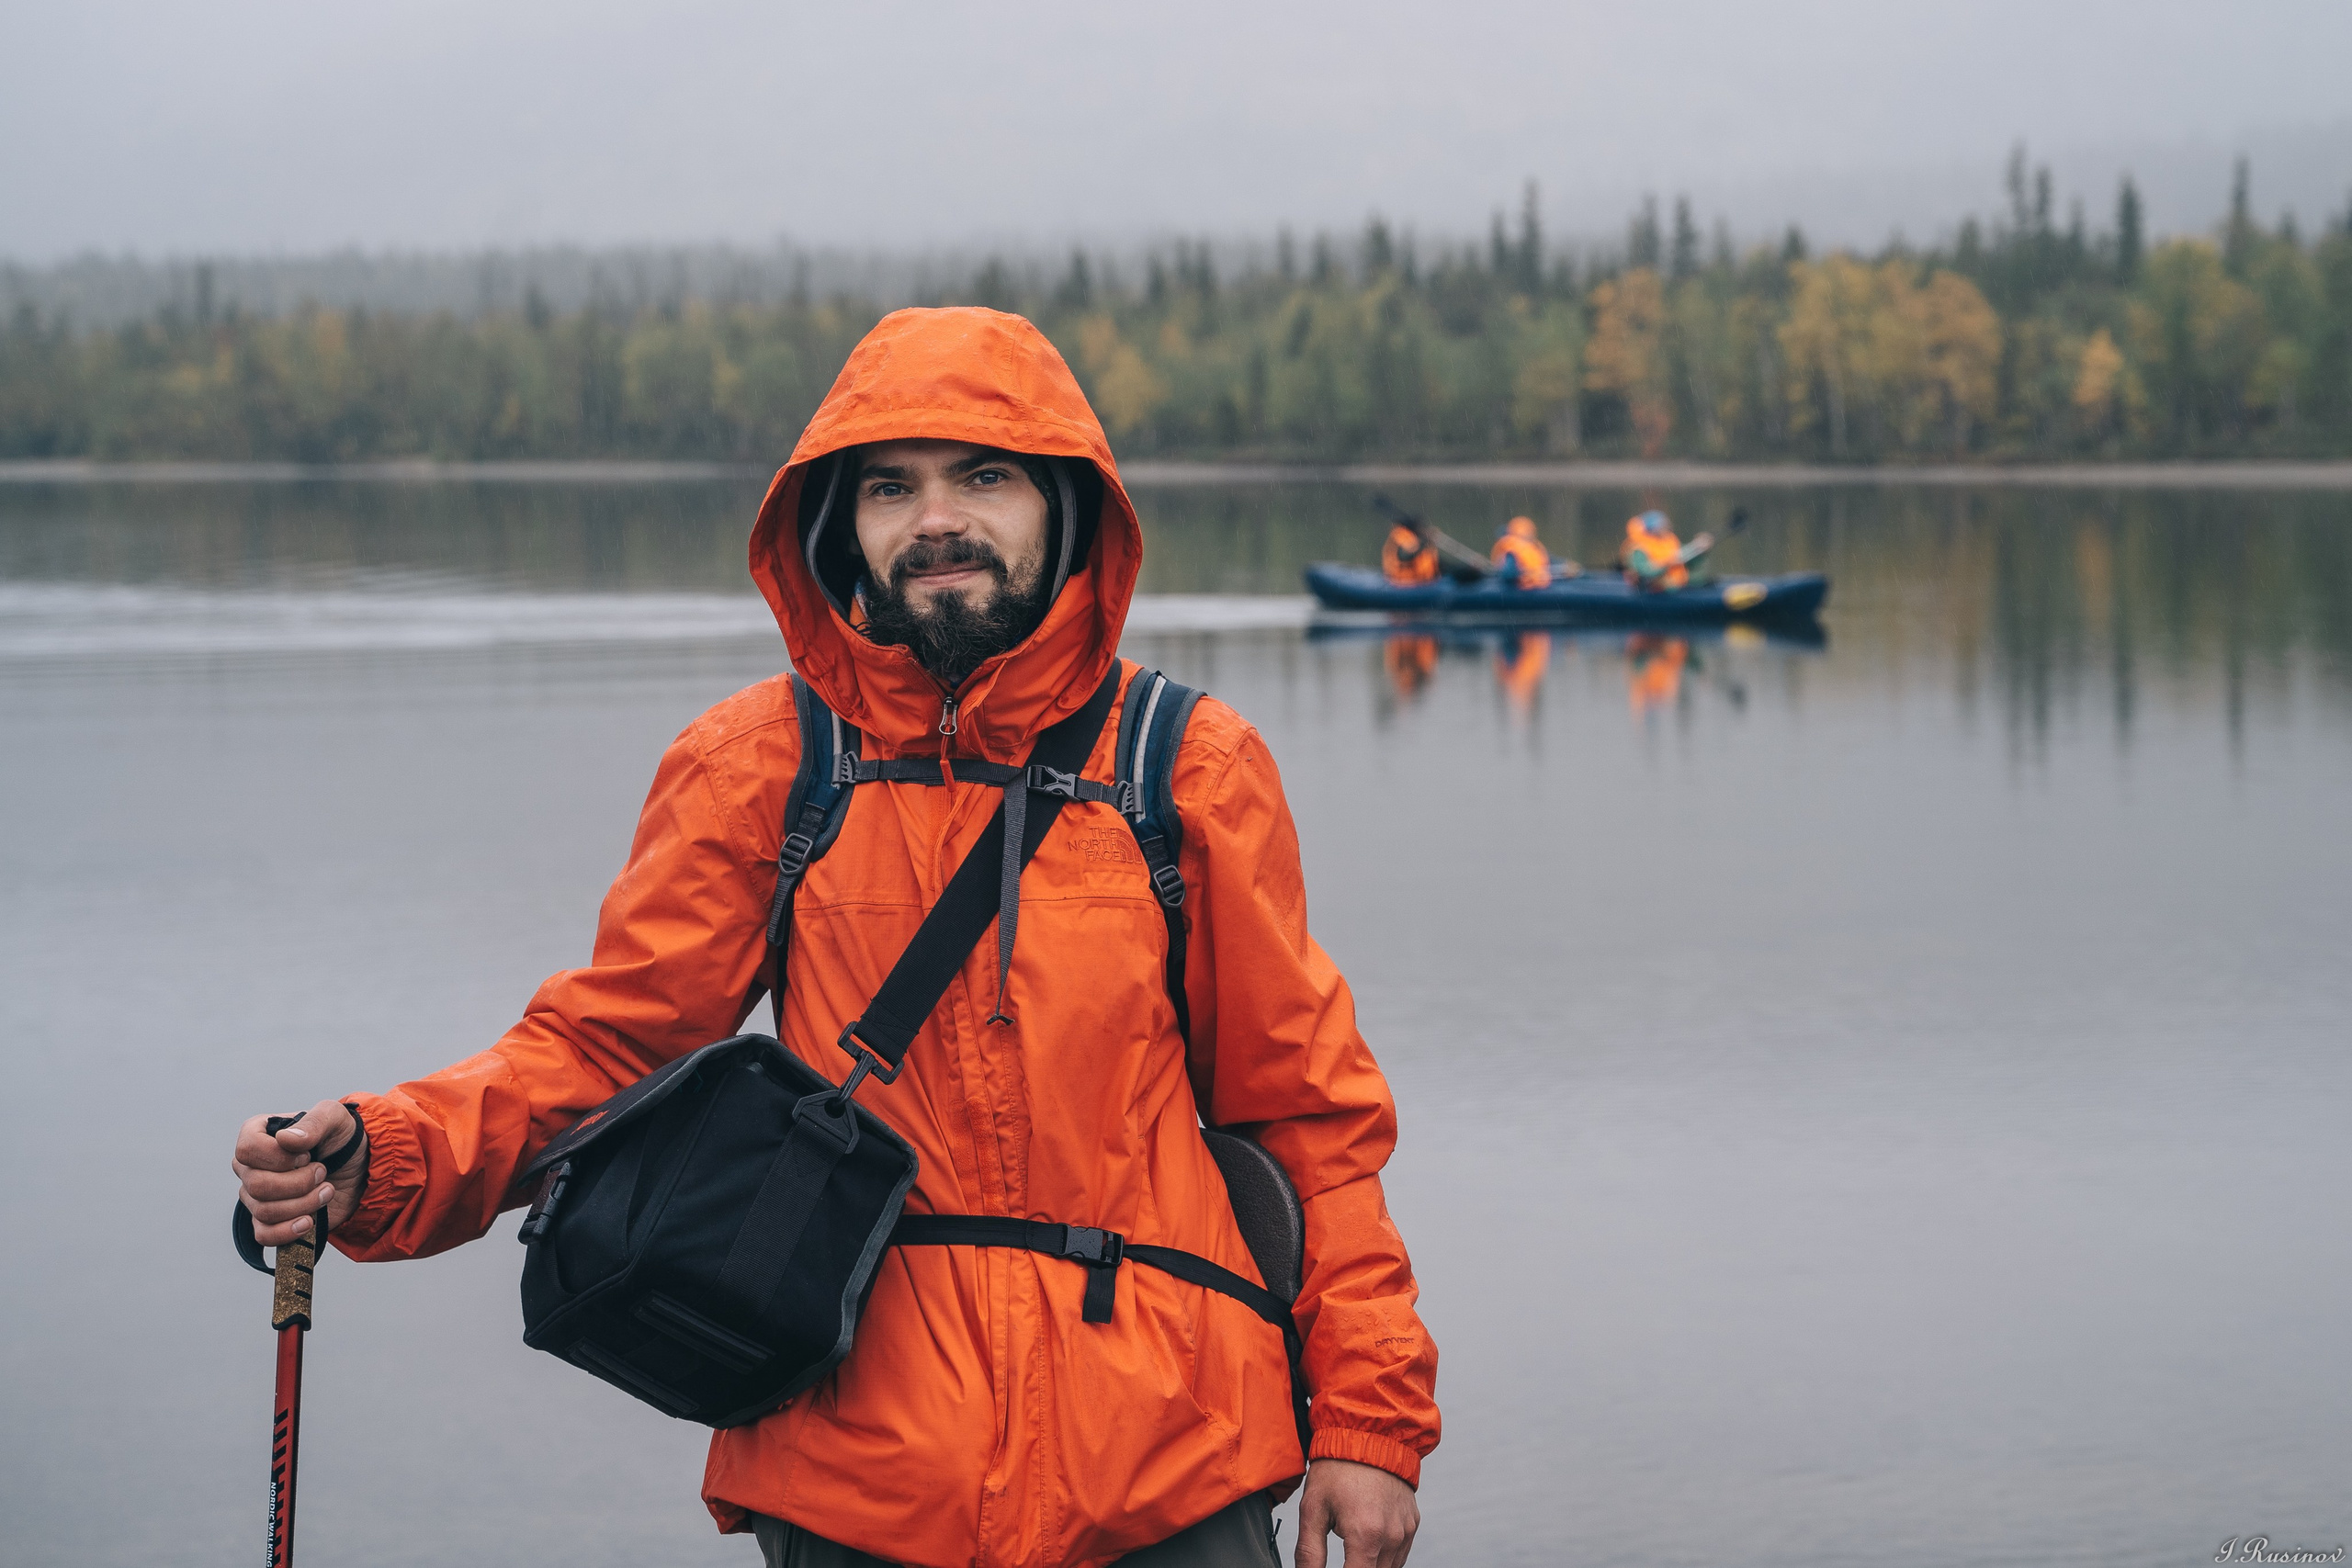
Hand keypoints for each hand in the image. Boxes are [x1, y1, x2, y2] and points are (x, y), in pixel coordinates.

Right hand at [232, 1098, 367, 1245]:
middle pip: (256, 1185)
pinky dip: (287, 1231)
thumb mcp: (336, 1118)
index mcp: (257, 1134)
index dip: (279, 1157)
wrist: (359, 1167)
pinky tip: (309, 1221)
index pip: (247, 1150)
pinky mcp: (270, 1220)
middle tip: (322, 1173)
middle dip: (298, 1183)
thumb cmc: (341, 1137)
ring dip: (304, 1203)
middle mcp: (250, 1166)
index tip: (307, 1155)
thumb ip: (314, 1121)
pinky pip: (263, 1235)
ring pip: (264, 1210)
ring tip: (327, 1190)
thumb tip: (286, 1139)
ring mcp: (256, 1195)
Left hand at [1295, 1457, 1417, 1567]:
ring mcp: (1405, 1531)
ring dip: (1370, 1564)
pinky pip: (1400, 1554)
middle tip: (1342, 1553)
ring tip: (1352, 1542)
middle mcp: (1391, 1536)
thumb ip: (1310, 1552)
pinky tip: (1368, 1538)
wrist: (1369, 1435)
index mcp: (1366, 1535)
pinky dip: (1384, 1555)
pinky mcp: (1412, 1524)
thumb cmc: (1338, 1468)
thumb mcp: (1313, 1509)